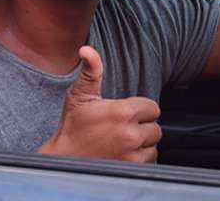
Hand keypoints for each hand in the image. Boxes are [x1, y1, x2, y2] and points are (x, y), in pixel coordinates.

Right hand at [38, 46, 161, 162]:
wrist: (64, 160)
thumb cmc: (72, 126)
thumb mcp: (79, 94)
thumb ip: (91, 70)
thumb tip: (86, 49)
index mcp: (123, 112)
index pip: (152, 107)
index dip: (139, 108)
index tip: (124, 112)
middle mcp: (131, 134)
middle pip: (156, 126)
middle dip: (142, 125)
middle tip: (122, 126)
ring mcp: (133, 155)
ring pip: (154, 144)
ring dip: (143, 142)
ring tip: (122, 139)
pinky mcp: (133, 170)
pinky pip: (150, 160)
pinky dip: (141, 157)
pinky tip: (124, 152)